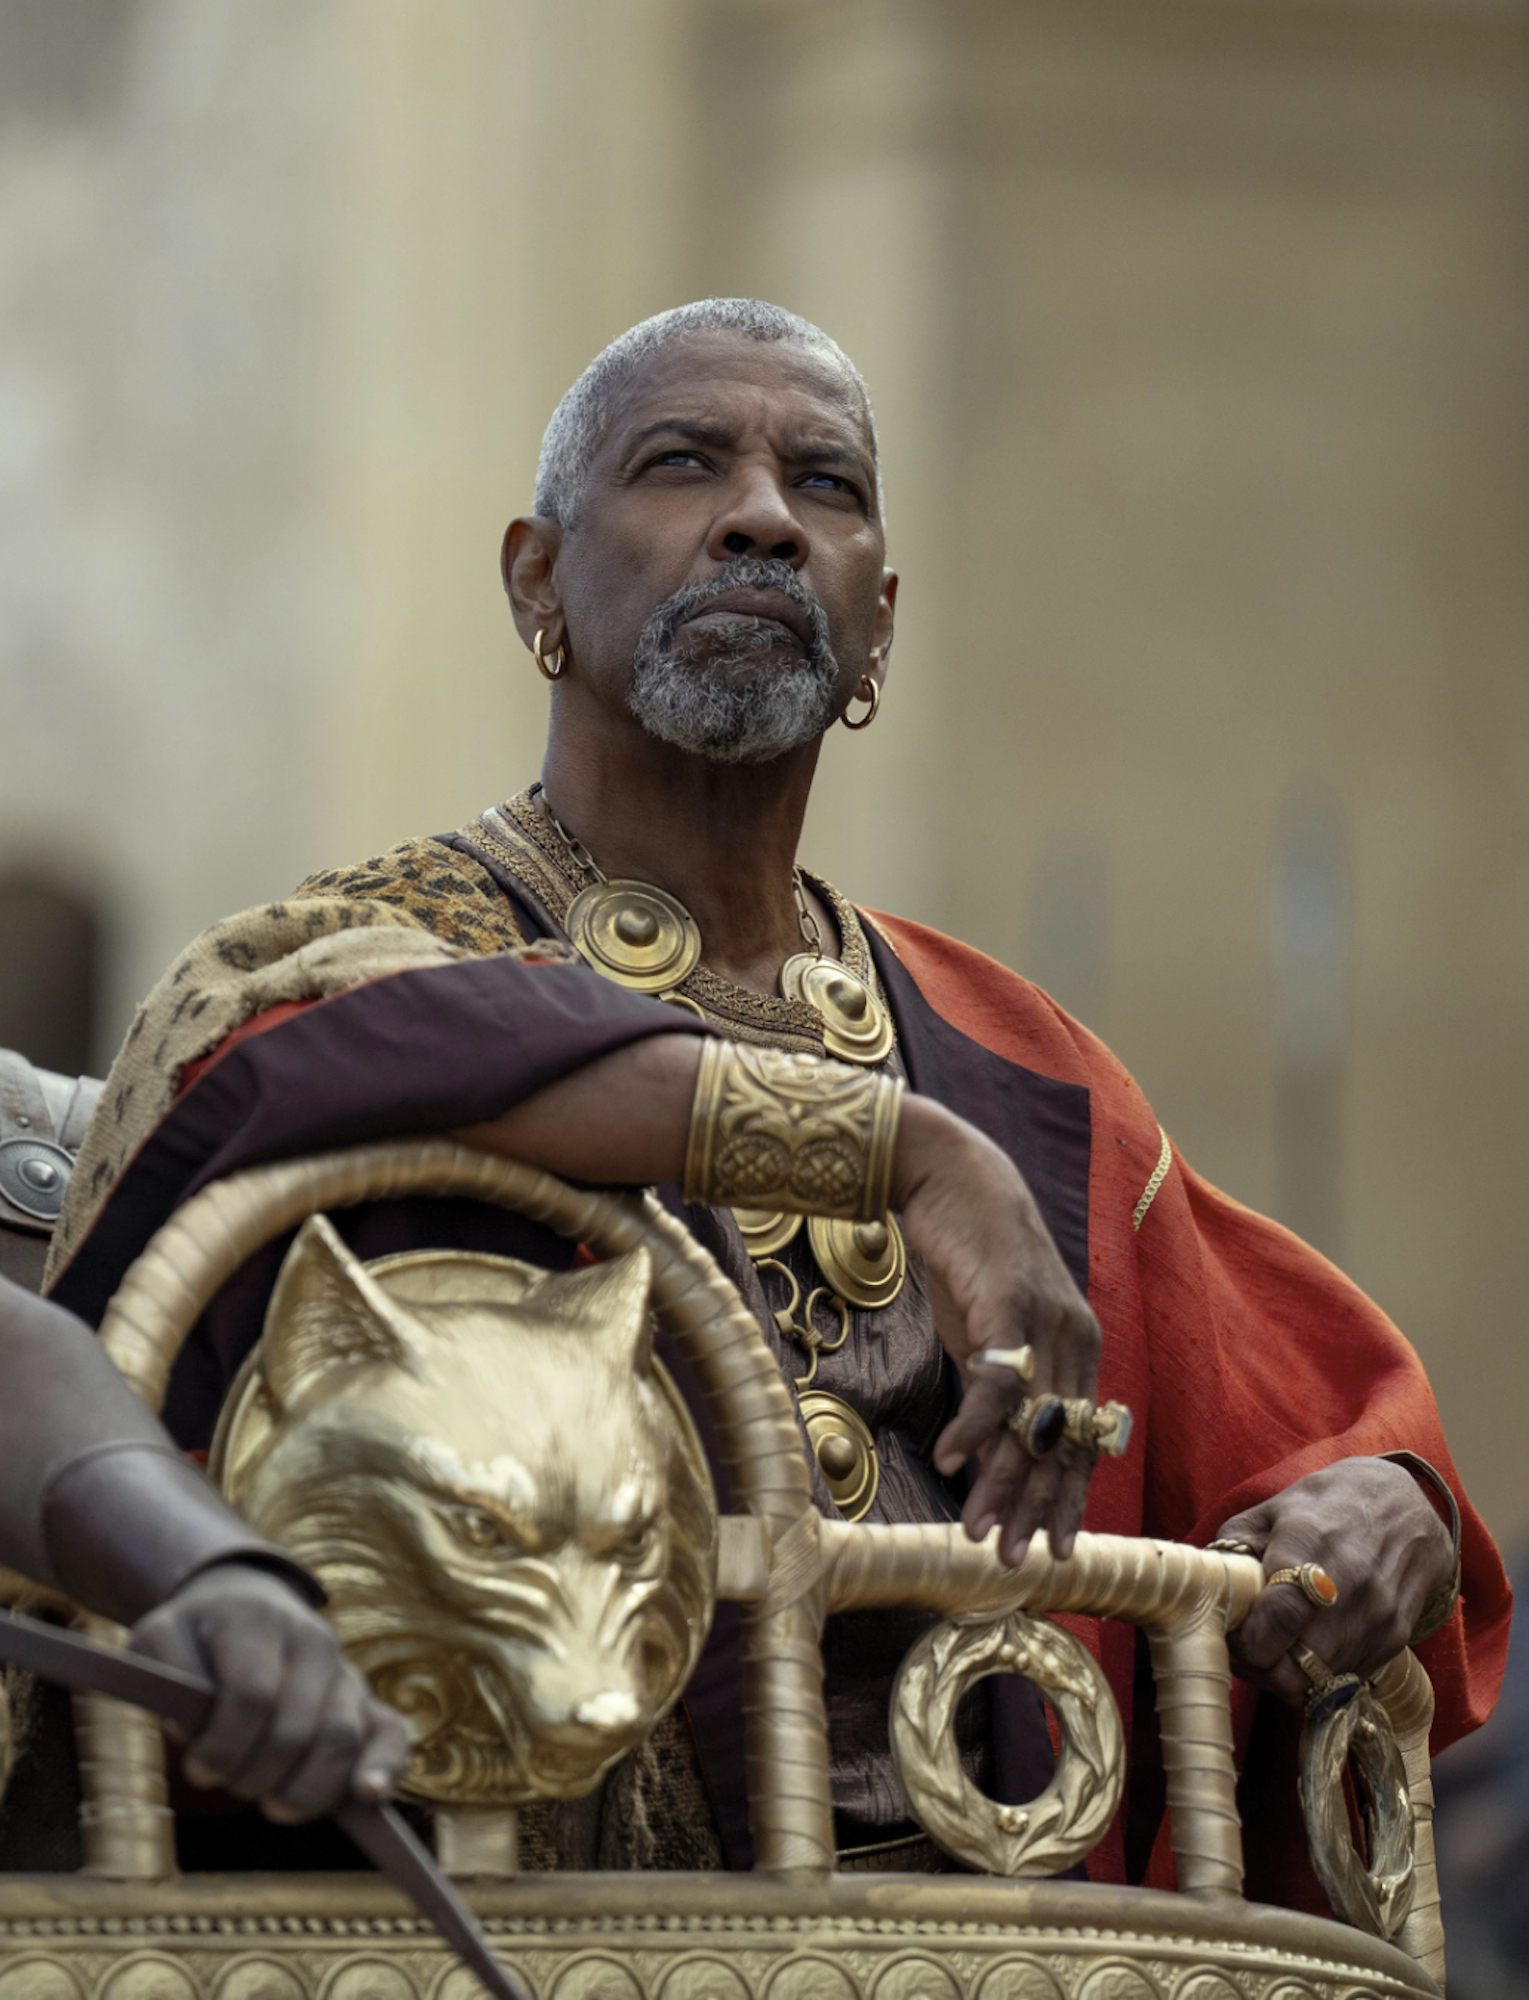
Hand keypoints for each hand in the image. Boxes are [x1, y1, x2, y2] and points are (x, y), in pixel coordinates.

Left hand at [129, 1562, 408, 1821]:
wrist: (244, 1603)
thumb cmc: (195, 1637)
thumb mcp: (159, 1638)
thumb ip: (161, 1674)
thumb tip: (191, 1726)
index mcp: (259, 1622)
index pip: (252, 1695)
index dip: (222, 1745)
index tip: (196, 1767)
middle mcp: (312, 1641)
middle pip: (296, 1729)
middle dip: (254, 1775)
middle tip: (227, 1782)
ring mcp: (343, 1671)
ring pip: (340, 1739)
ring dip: (303, 1790)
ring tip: (272, 1803)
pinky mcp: (364, 1700)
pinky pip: (390, 1732)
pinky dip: (386, 1767)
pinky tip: (368, 1797)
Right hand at [894, 1097, 1101, 1563]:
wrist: (953, 1177)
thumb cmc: (970, 1257)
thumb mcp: (990, 1331)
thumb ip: (1002, 1385)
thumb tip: (991, 1450)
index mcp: (1080, 1349)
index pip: (1078, 1442)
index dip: (1066, 1500)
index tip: (1054, 1552)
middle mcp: (1075, 1339)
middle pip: (1058, 1443)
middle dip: (1037, 1510)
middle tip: (1017, 1562)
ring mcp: (1045, 1321)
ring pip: (1029, 1422)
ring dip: (1002, 1484)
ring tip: (981, 1533)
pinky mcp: (1007, 1303)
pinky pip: (995, 1380)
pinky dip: (974, 1426)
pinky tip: (953, 1463)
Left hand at [1220, 1456, 1455, 1704]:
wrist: (1407, 1507)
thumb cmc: (1327, 1506)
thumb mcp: (1272, 1509)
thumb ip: (1235, 1549)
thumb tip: (1208, 1591)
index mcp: (1311, 1545)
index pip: (1279, 1618)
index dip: (1246, 1643)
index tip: (1231, 1637)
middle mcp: (1352, 1587)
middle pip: (1297, 1666)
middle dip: (1260, 1668)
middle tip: (1245, 1649)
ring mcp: (1378, 1618)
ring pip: (1319, 1683)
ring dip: (1286, 1677)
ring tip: (1273, 1647)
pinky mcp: (1395, 1640)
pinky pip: (1344, 1681)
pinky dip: (1318, 1676)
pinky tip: (1306, 1646)